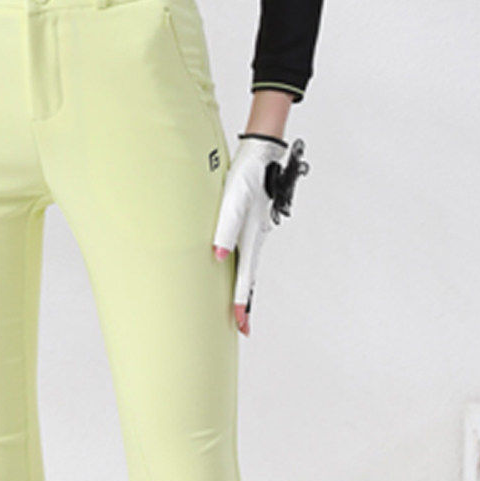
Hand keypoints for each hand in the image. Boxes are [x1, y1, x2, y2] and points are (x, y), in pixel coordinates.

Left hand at [212, 134, 307, 335]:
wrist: (262, 154)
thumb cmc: (248, 175)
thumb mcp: (233, 201)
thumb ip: (225, 229)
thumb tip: (217, 257)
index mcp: (252, 236)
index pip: (245, 276)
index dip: (241, 301)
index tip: (240, 323)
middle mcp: (255, 237)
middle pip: (249, 277)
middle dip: (244, 302)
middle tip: (242, 325)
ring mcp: (253, 230)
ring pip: (248, 266)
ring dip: (243, 286)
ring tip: (238, 305)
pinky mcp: (250, 222)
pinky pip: (246, 252)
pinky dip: (242, 268)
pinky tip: (235, 269)